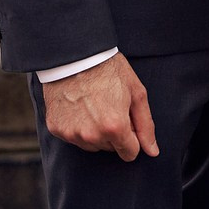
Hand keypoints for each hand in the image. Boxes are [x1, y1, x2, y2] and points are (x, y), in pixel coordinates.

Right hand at [41, 53, 158, 161]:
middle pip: (111, 149)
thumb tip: (152, 152)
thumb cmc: (109, 70)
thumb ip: (146, 126)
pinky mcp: (56, 129)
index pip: (130, 153)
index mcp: (115, 127)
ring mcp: (72, 134)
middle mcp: (92, 135)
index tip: (127, 120)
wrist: (76, 55)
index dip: (132, 137)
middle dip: (114, 133)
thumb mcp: (136, 93)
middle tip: (110, 106)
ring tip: (94, 105)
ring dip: (96, 132)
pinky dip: (78, 126)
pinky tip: (79, 106)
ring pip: (92, 145)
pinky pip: (73, 137)